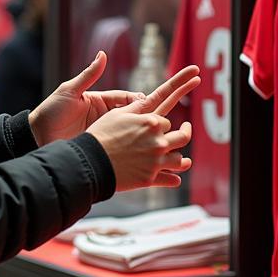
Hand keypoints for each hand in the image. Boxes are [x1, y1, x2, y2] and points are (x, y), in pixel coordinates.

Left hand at [29, 51, 149, 145]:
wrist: (36, 136)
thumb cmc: (50, 111)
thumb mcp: (69, 91)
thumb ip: (88, 75)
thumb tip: (103, 54)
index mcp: (99, 101)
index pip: (125, 99)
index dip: (138, 100)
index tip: (148, 101)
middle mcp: (104, 116)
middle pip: (131, 115)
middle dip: (147, 115)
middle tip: (161, 118)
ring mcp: (103, 132)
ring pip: (128, 131)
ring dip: (141, 132)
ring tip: (156, 136)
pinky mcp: (100, 147)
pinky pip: (119, 146)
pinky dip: (130, 147)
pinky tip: (141, 151)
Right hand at [86, 66, 200, 191]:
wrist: (90, 163)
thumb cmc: (100, 135)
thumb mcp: (116, 114)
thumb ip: (136, 107)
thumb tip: (147, 97)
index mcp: (151, 122)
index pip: (167, 121)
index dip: (165, 123)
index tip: (180, 107)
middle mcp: (158, 141)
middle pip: (182, 137)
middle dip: (186, 133)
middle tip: (187, 129)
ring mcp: (156, 161)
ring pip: (180, 160)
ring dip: (181, 159)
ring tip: (183, 159)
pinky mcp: (151, 179)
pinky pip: (172, 180)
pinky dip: (174, 179)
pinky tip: (176, 178)